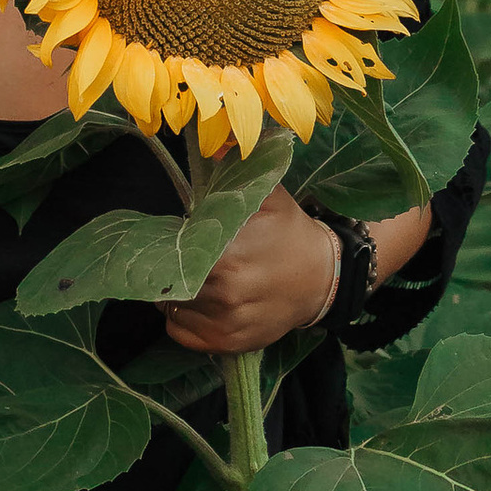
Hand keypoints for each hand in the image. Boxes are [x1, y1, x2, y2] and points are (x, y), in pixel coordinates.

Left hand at [162, 184, 339, 356]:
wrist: (321, 279)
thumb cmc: (289, 234)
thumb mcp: (269, 197)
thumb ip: (237, 174)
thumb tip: (214, 146)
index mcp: (229, 257)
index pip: (174, 255)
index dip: (170, 247)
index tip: (174, 239)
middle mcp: (225, 296)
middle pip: (169, 281)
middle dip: (171, 267)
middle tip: (184, 255)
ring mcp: (224, 325)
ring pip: (171, 307)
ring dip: (174, 292)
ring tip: (195, 276)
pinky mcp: (225, 345)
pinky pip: (179, 331)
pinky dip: (181, 317)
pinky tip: (200, 300)